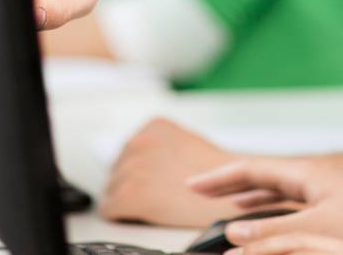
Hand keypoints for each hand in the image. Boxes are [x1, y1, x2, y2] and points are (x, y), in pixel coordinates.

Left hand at [102, 118, 247, 225]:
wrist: (233, 196)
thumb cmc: (217, 176)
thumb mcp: (186, 144)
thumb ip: (162, 146)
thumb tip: (144, 159)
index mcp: (154, 126)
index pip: (128, 152)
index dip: (140, 171)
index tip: (152, 181)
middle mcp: (140, 142)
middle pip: (117, 170)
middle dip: (131, 184)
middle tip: (156, 195)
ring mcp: (133, 167)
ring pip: (112, 190)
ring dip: (126, 200)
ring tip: (152, 206)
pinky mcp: (130, 195)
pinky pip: (109, 209)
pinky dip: (121, 216)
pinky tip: (141, 215)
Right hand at [189, 159, 342, 253]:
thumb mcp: (317, 229)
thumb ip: (274, 234)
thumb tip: (233, 234)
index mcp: (307, 174)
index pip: (252, 169)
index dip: (219, 177)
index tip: (191, 184)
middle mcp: (315, 180)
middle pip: (263, 177)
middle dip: (231, 185)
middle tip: (201, 192)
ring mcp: (327, 195)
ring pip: (279, 195)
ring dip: (252, 201)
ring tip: (229, 209)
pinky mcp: (338, 214)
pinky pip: (295, 210)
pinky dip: (274, 216)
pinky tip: (271, 228)